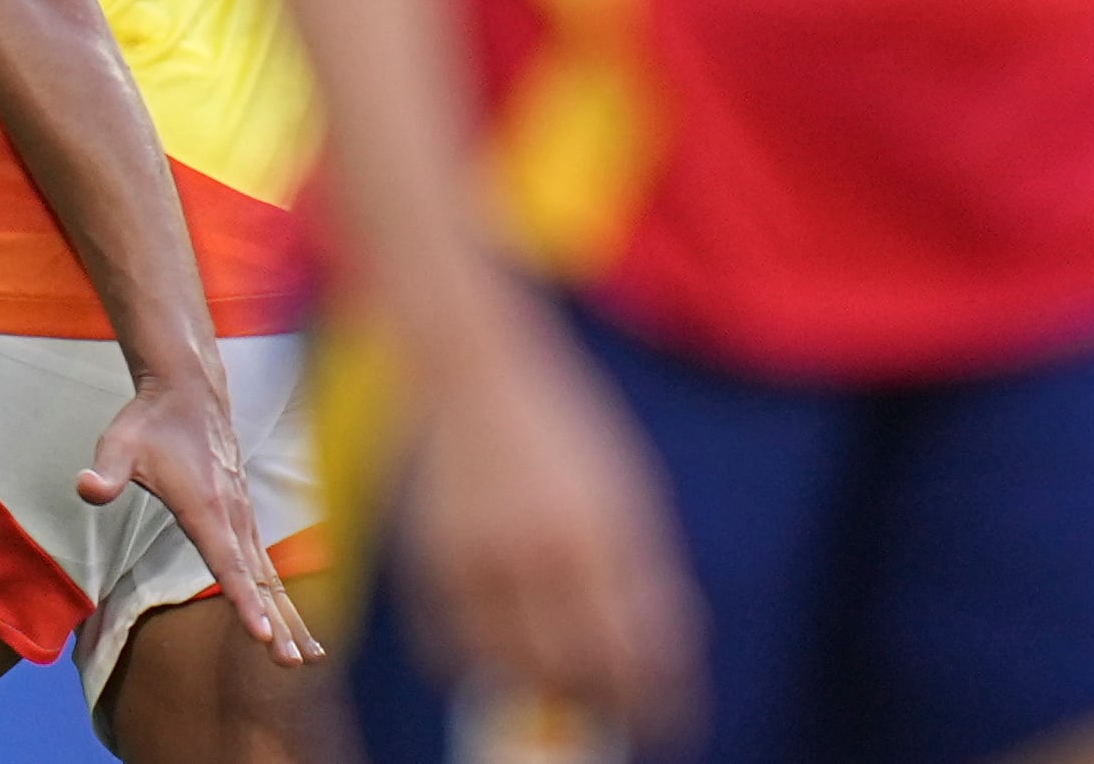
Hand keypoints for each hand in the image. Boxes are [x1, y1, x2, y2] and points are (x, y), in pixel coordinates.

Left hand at [79, 366, 322, 667]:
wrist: (188, 390)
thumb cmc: (150, 421)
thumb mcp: (118, 444)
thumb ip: (106, 472)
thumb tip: (86, 487)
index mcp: (206, 508)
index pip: (227, 564)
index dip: (244, 601)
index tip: (263, 635)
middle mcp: (232, 516)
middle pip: (258, 580)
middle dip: (277, 623)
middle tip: (293, 663)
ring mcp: (243, 516)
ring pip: (270, 576)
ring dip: (289, 616)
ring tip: (308, 659)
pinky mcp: (244, 517)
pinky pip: (267, 565)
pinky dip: (283, 596)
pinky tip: (296, 625)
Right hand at [400, 290, 698, 737]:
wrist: (471, 368)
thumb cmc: (562, 430)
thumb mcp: (625, 491)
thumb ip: (643, 573)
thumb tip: (660, 655)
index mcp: (600, 534)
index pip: (635, 655)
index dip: (656, 705)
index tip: (666, 725)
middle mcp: (537, 553)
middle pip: (572, 675)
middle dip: (597, 702)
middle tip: (607, 704)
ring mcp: (476, 558)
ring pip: (509, 671)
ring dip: (538, 686)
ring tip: (556, 675)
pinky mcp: (427, 560)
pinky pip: (448, 650)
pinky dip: (476, 666)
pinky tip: (499, 650)